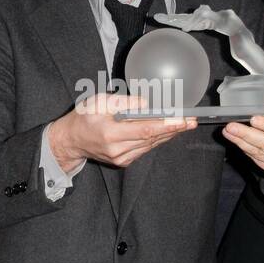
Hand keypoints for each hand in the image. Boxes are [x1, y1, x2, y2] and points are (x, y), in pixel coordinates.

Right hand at [49, 93, 196, 170]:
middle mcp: (117, 149)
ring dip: (168, 134)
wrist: (71, 140)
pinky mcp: (123, 162)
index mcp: (110, 133)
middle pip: (152, 138)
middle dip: (174, 129)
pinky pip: (145, 149)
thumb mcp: (99, 101)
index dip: (167, 125)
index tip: (183, 120)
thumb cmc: (84, 117)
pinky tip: (165, 131)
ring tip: (184, 124)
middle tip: (192, 120)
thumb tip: (147, 104)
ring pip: (151, 144)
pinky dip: (156, 139)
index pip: (145, 130)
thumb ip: (124, 103)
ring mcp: (121, 158)